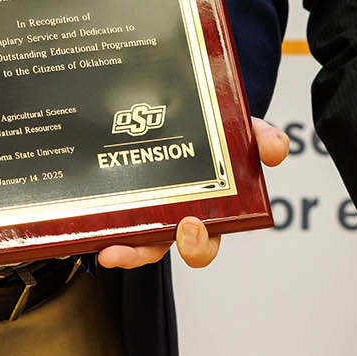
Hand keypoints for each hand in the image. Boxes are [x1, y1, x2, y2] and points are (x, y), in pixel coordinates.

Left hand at [95, 118, 290, 268]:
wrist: (193, 106)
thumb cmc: (219, 130)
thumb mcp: (245, 130)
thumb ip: (262, 137)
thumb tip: (276, 149)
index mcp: (207, 210)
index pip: (204, 241)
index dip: (197, 243)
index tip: (189, 228)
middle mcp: (174, 217)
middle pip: (163, 248)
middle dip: (150, 251)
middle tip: (153, 235)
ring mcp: (147, 208)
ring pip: (135, 241)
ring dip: (125, 251)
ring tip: (109, 251)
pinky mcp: (121, 196)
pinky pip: (108, 219)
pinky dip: (97, 226)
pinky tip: (80, 229)